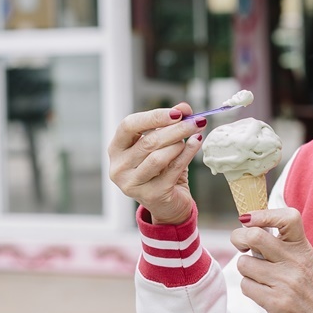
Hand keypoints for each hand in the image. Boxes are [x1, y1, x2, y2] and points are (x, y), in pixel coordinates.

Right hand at [108, 103, 203, 225]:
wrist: (168, 204)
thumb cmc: (161, 169)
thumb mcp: (163, 143)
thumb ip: (170, 124)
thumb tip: (184, 107)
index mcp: (116, 149)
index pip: (129, 125)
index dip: (154, 117)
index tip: (178, 113)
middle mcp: (118, 167)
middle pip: (148, 141)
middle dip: (176, 129)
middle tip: (196, 120)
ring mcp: (132, 184)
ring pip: (159, 157)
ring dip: (180, 143)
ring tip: (192, 136)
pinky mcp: (150, 195)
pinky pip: (173, 170)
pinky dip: (188, 154)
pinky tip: (196, 143)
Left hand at [230, 208, 312, 312]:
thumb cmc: (309, 285)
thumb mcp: (303, 257)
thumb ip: (282, 242)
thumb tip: (248, 226)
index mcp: (302, 247)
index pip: (288, 218)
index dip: (263, 214)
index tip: (248, 219)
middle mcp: (294, 261)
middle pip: (254, 237)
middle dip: (239, 239)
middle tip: (241, 245)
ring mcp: (285, 282)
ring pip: (244, 264)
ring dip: (246, 269)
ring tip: (260, 276)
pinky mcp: (275, 302)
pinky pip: (246, 286)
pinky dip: (249, 288)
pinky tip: (263, 291)